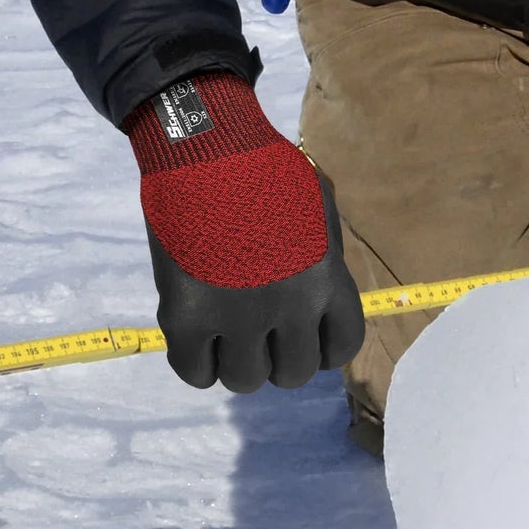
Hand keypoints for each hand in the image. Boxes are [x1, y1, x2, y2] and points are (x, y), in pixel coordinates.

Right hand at [125, 72, 364, 391]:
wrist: (207, 148)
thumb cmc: (266, 170)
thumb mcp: (320, 210)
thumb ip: (325, 259)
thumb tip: (321, 295)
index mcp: (327, 280)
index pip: (342, 348)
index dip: (323, 347)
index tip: (306, 334)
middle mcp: (290, 307)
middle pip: (293, 374)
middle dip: (280, 357)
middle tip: (263, 331)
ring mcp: (237, 315)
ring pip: (245, 381)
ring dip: (239, 361)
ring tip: (230, 331)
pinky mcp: (186, 317)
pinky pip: (195, 372)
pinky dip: (198, 362)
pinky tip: (200, 337)